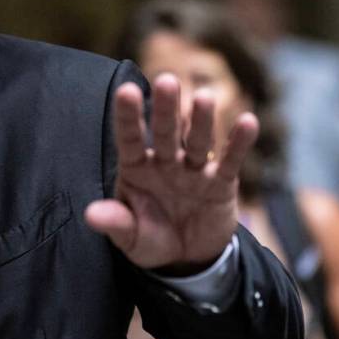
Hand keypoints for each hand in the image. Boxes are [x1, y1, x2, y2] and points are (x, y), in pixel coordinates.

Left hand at [85, 74, 258, 272]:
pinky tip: (248, 122)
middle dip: (166, 108)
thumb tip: (90, 215)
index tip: (126, 91)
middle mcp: (164, 162)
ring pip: (197, 141)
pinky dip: (238, 143)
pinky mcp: (220, 183)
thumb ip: (114, 223)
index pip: (130, 139)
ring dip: (201, 120)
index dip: (128, 117)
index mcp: (136, 168)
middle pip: (165, 132)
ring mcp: (193, 170)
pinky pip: (229, 161)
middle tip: (166, 80)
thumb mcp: (129, 237)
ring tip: (204, 97)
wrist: (186, 257)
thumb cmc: (150, 238)